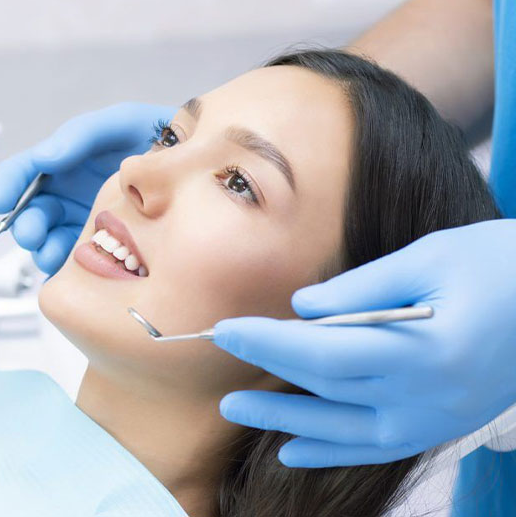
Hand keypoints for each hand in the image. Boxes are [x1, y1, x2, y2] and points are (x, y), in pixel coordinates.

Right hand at [0, 103, 175, 274]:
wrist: (204, 165)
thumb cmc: (162, 138)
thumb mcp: (120, 125)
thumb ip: (81, 136)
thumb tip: (45, 158)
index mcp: (66, 162)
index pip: (24, 172)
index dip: (7, 184)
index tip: (0, 199)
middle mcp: (71, 193)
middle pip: (33, 212)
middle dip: (26, 224)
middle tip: (33, 232)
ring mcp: (86, 221)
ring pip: (49, 240)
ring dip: (42, 247)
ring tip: (51, 252)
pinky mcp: (104, 247)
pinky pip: (75, 260)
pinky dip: (65, 265)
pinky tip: (69, 265)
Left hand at [213, 220, 515, 466]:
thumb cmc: (498, 264)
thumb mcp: (429, 258)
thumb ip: (361, 288)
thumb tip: (300, 308)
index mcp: (426, 348)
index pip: (326, 351)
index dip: (269, 342)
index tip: (226, 328)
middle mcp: (428, 394)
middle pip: (328, 388)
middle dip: (268, 372)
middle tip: (219, 359)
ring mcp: (435, 418)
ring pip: (344, 429)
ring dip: (286, 419)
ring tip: (237, 408)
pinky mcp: (439, 426)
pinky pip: (374, 448)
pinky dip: (330, 451)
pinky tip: (290, 450)